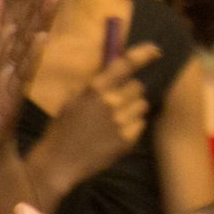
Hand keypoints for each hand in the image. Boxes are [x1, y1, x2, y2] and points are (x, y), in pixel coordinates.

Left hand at [0, 0, 67, 168]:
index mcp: (7, 50)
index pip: (25, 17)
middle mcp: (15, 62)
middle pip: (32, 27)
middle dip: (44, 3)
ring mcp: (14, 80)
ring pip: (30, 46)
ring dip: (42, 22)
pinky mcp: (9, 99)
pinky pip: (22, 75)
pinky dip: (31, 57)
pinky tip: (41, 40)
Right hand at [33, 17, 164, 192]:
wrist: (58, 163)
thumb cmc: (60, 130)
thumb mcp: (70, 101)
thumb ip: (91, 86)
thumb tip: (110, 73)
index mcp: (95, 89)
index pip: (125, 64)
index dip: (143, 54)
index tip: (155, 49)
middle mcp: (111, 102)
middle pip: (138, 86)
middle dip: (130, 91)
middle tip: (116, 101)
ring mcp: (121, 121)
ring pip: (142, 104)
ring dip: (133, 108)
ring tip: (115, 119)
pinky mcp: (127, 139)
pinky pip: (141, 123)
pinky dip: (132, 125)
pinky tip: (115, 133)